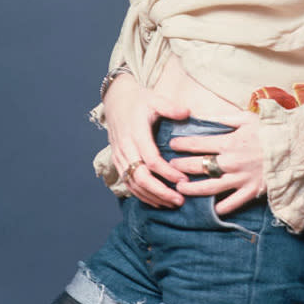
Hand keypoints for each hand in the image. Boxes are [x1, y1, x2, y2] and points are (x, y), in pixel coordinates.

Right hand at [103, 73, 189, 208]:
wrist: (116, 101)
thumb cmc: (139, 101)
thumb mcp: (155, 99)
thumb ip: (170, 107)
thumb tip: (186, 113)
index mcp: (136, 133)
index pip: (151, 160)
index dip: (167, 173)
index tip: (184, 180)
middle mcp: (125, 148)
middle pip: (141, 178)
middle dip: (160, 192)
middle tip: (179, 200)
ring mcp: (119, 156)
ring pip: (133, 184)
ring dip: (152, 196)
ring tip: (171, 203)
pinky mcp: (118, 161)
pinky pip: (128, 183)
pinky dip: (141, 195)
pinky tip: (156, 201)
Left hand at [169, 112, 265, 214]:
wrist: (296, 146)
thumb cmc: (270, 130)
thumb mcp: (247, 118)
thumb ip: (224, 118)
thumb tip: (204, 116)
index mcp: (229, 143)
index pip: (198, 144)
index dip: (182, 144)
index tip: (172, 144)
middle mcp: (231, 162)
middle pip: (199, 166)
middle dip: (181, 167)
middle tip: (169, 167)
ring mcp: (241, 178)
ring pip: (210, 188)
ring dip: (193, 189)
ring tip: (180, 189)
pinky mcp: (252, 191)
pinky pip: (233, 202)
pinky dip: (221, 207)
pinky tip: (211, 209)